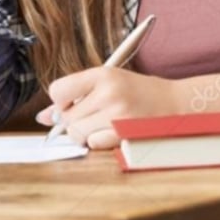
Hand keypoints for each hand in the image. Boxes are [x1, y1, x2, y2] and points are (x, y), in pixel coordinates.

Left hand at [36, 68, 181, 149]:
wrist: (177, 104)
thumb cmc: (138, 92)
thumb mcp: (107, 82)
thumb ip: (74, 96)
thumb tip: (43, 118)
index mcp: (103, 74)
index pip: (58, 89)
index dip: (58, 101)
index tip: (68, 103)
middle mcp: (109, 93)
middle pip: (66, 117)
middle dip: (71, 120)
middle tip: (90, 115)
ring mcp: (118, 116)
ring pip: (77, 133)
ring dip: (84, 133)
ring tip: (102, 123)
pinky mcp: (126, 136)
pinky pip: (94, 145)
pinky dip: (98, 142)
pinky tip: (112, 132)